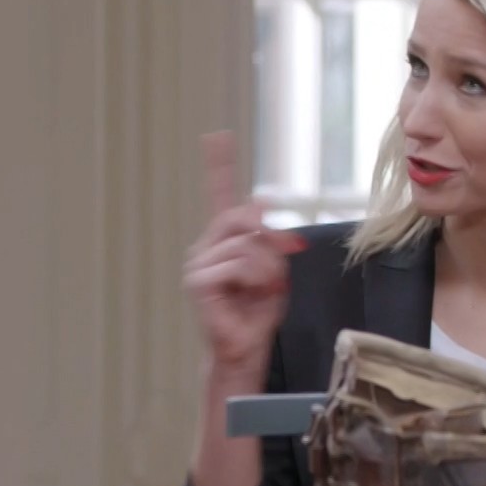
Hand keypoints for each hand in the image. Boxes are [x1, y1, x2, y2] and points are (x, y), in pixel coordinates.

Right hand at [183, 131, 306, 374]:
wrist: (244, 348)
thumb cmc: (257, 313)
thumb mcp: (273, 268)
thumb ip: (269, 237)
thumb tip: (261, 201)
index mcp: (224, 240)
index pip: (221, 195)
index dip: (219, 165)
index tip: (217, 137)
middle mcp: (207, 246)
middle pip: (242, 215)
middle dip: (270, 236)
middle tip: (287, 254)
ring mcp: (199, 262)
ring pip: (246, 244)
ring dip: (267, 268)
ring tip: (264, 290)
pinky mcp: (199, 280)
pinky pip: (238, 263)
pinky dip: (255, 279)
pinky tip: (252, 295)